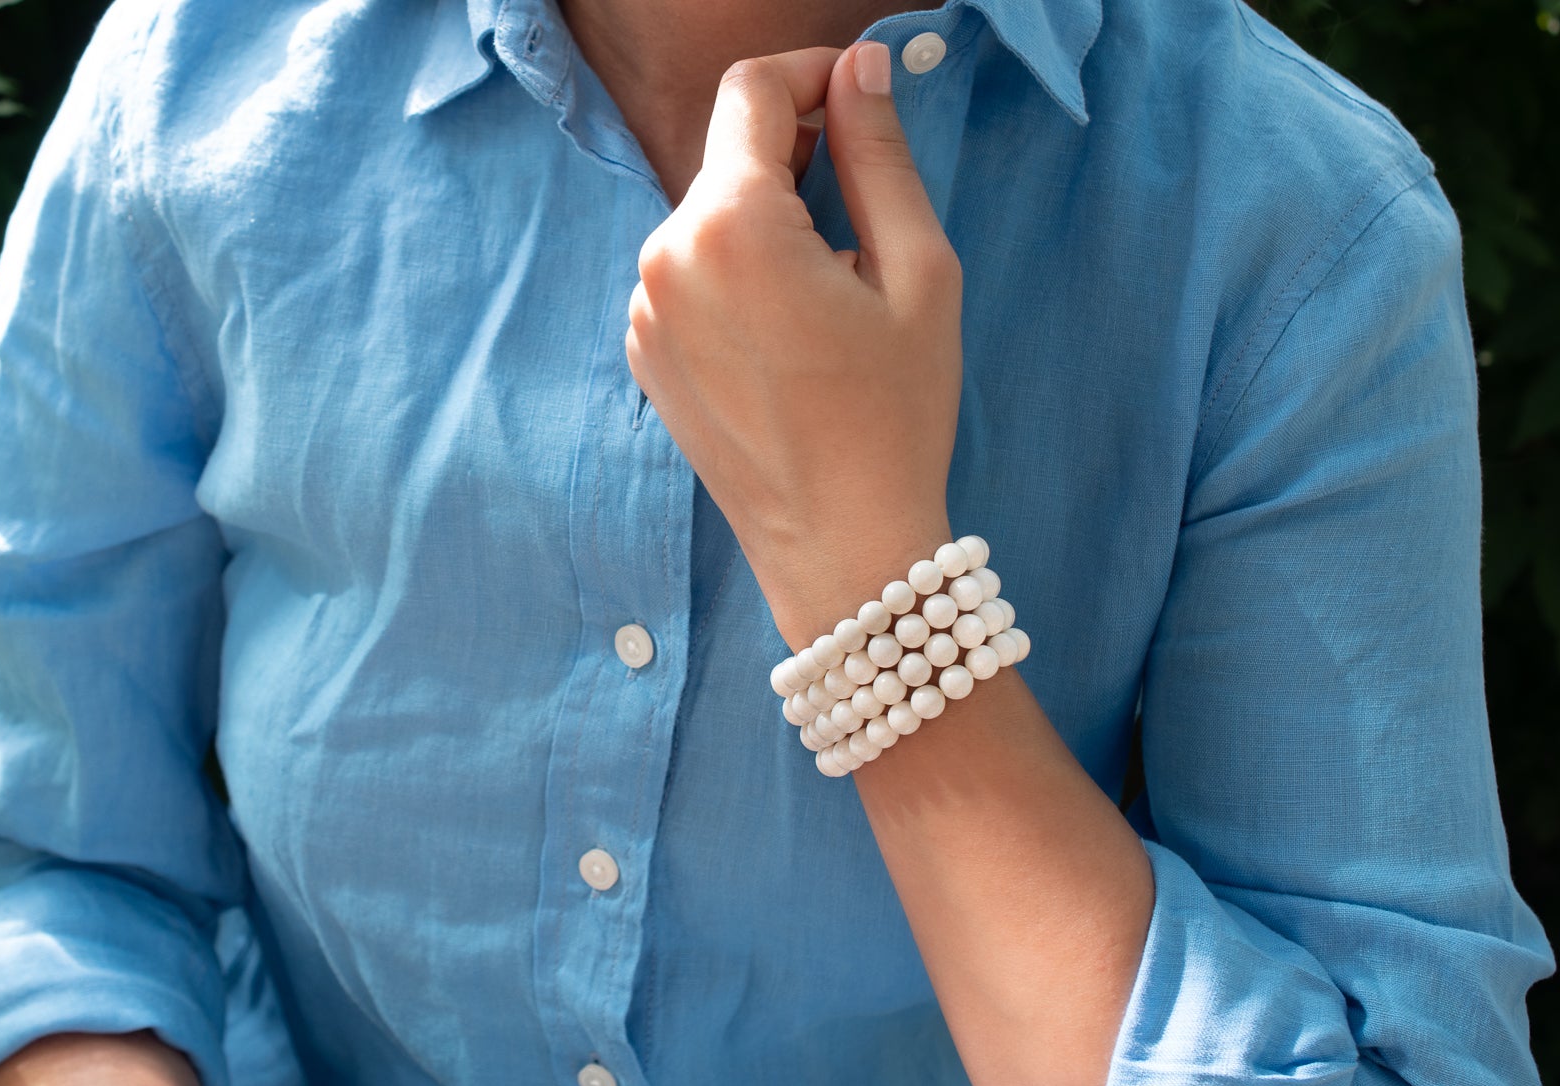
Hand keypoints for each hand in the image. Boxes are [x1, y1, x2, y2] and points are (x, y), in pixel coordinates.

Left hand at [626, 41, 963, 650]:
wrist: (840, 544)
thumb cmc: (893, 415)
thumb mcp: (916, 270)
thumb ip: (880, 153)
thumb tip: (861, 67)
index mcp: (730, 226)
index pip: (754, 91)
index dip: (813, 77)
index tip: (859, 97)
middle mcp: (665, 258)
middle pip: (729, 156)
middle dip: (796, 160)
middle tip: (865, 216)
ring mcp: (644, 310)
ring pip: (709, 218)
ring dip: (766, 223)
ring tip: (830, 296)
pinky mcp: (643, 352)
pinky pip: (689, 276)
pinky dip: (736, 276)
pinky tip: (788, 336)